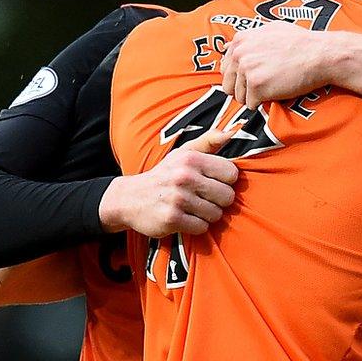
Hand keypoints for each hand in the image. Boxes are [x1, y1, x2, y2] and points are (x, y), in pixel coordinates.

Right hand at [100, 125, 238, 236]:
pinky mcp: (172, 218)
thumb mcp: (183, 153)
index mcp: (191, 159)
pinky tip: (184, 218)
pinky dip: (196, 226)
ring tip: (192, 208)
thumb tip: (230, 133)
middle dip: (218, 201)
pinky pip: (202, 227)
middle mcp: (184, 176)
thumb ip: (209, 142)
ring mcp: (177, 198)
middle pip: (227, 196)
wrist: (129, 198)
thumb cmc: (165, 175)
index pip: (232, 174)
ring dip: (207, 215)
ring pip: (216, 214)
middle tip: (202, 198)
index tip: (212, 182)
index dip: (225, 181)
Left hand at [222, 22, 361, 107]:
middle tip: (262, 88)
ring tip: (272, 90)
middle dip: (243, 90)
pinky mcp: (256, 86)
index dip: (239, 77)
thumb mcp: (271, 30)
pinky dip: (263, 103)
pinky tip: (276, 93)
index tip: (252, 79)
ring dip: (254, 97)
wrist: (319, 54)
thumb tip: (233, 46)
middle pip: (228, 84)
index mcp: (241, 40)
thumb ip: (250, 38)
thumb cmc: (302, 42)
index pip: (226, 67)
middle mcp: (240, 53)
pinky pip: (251, 104)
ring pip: (239, 96)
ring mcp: (247, 70)